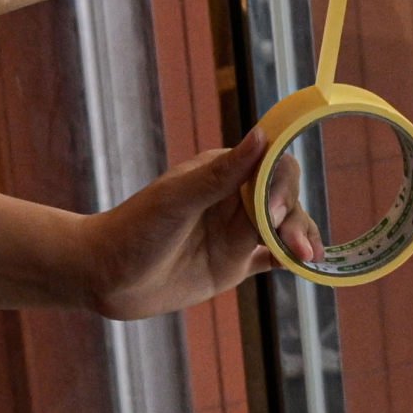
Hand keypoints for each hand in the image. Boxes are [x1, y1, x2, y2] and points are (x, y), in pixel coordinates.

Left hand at [79, 129, 320, 318]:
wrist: (102, 276)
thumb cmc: (133, 230)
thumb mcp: (177, 200)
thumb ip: (222, 173)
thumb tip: (263, 136)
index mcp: (222, 174)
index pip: (270, 168)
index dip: (281, 185)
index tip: (273, 210)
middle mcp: (233, 201)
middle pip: (283, 200)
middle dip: (295, 219)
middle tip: (295, 247)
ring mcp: (234, 234)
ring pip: (283, 230)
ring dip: (300, 240)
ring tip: (309, 259)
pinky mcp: (232, 265)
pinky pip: (271, 259)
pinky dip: (290, 261)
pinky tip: (307, 267)